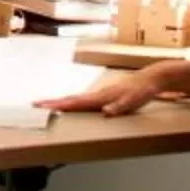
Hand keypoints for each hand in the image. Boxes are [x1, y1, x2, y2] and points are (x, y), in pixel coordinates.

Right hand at [42, 70, 168, 116]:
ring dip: (62, 102)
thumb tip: (105, 112)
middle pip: (72, 98)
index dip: (58, 104)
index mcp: (102, 97)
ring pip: (77, 98)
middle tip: (36, 104)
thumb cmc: (143, 90)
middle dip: (53, 102)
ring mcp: (101, 93)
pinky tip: (73, 105)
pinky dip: (74, 102)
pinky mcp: (105, 95)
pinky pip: (85, 99)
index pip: (76, 102)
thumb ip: (120, 106)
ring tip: (48, 106)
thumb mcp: (134, 100)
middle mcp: (98, 94)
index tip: (42, 105)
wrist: (153, 78)